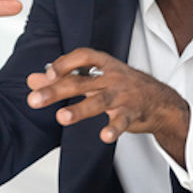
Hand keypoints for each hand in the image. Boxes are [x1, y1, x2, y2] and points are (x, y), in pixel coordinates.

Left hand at [25, 49, 190, 161]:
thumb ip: (63, 78)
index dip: (63, 64)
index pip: (82, 56)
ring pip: (99, 101)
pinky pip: (122, 122)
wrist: (160, 101)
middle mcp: (112, 77)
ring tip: (61, 118)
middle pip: (81, 82)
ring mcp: (123, 95)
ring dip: (80, 110)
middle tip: (33, 100)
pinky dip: (114, 129)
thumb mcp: (94, 77)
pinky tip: (104, 136)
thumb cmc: (122, 86)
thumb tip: (32, 80)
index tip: (46, 74)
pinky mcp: (132, 114)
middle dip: (56, 90)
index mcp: (103, 65)